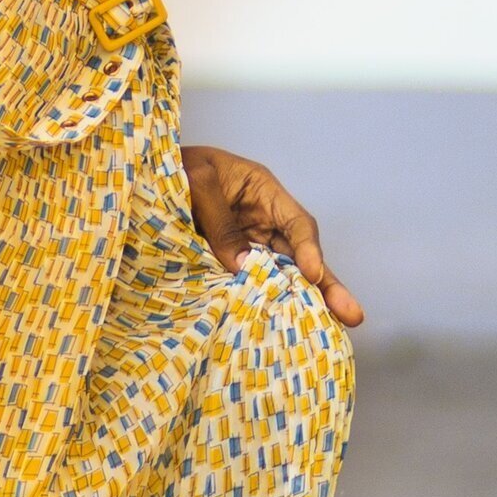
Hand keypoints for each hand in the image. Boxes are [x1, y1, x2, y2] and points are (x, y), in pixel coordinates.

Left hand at [181, 142, 364, 327]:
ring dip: (301, 302)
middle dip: (325, 287)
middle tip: (352, 316)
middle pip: (300, 256)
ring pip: (280, 275)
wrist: (143, 175)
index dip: (308, 250)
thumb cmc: (176, 166)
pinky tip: (276, 327)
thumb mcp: (198, 181)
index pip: (297, 223)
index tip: (313, 275)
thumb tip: (243, 267)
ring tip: (325, 331)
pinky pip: (249, 284)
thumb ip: (220, 221)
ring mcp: (246, 245)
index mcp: (262, 191)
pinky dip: (262, 304)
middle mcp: (262, 221)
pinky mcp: (226, 263)